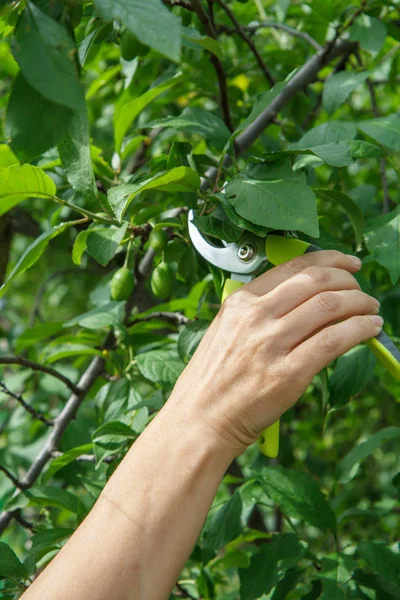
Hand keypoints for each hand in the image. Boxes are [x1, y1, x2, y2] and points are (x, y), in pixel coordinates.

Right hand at [170, 250, 382, 455]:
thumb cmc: (213, 379)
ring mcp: (271, 344)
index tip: (348, 264)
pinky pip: (334, 340)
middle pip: (316, 282)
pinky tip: (370, 330)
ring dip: (360, 304)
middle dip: (348, 281)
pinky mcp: (288, 373)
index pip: (293, 267)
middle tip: (361, 291)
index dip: (330, 260)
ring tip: (371, 310)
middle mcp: (255, 316)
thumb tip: (305, 299)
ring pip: (330, 306)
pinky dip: (359, 330)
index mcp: (240, 302)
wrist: (200, 419)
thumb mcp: (226, 330)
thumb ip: (259, 310)